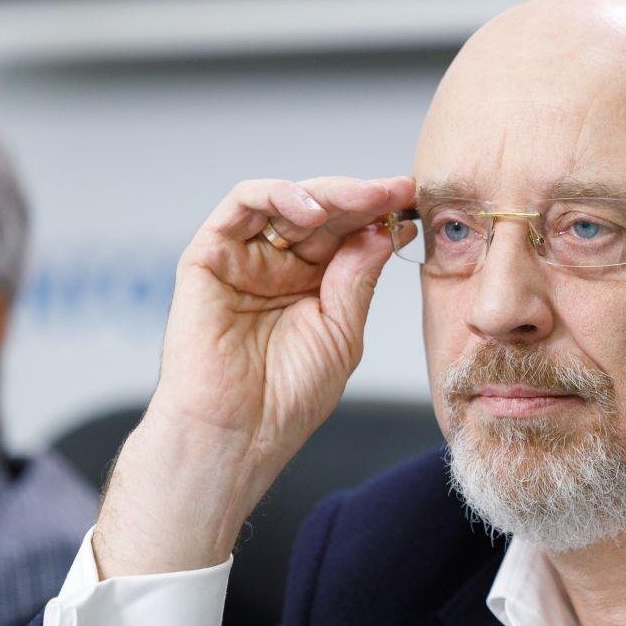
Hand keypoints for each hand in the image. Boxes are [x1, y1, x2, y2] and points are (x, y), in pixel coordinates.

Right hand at [93, 176, 414, 575]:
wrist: (237, 435)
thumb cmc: (287, 397)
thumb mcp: (342, 330)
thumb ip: (358, 275)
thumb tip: (385, 226)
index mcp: (314, 283)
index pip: (350, 233)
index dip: (381, 214)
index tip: (416, 202)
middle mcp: (278, 264)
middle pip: (323, 211)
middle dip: (363, 197)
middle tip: (398, 190)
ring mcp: (244, 258)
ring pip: (286, 200)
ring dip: (329, 193)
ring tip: (365, 199)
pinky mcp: (208, 256)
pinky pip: (240, 205)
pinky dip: (278, 195)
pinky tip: (314, 210)